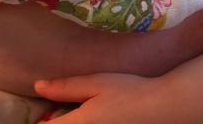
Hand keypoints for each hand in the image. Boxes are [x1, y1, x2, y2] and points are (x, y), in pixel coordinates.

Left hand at [35, 73, 194, 122]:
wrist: (165, 109)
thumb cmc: (130, 92)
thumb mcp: (97, 83)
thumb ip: (66, 87)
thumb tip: (38, 86)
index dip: (40, 122)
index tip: (40, 114)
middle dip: (55, 122)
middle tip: (57, 114)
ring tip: (71, 116)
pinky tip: (94, 118)